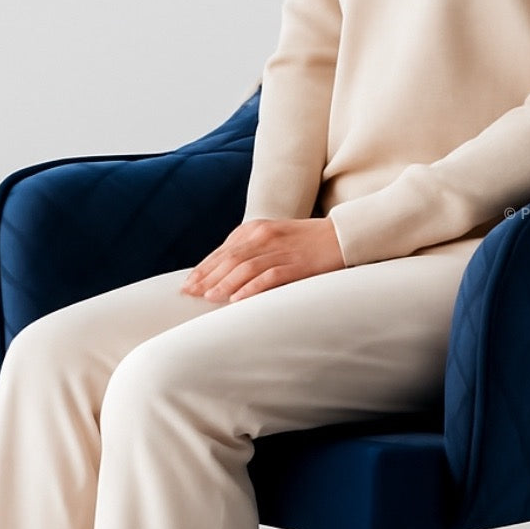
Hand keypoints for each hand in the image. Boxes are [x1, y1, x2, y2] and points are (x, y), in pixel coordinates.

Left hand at [180, 215, 344, 301]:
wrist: (342, 236)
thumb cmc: (306, 242)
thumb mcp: (273, 239)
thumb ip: (250, 251)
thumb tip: (224, 274)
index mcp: (256, 229)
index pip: (223, 250)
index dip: (203, 267)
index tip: (187, 284)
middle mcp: (264, 236)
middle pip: (229, 258)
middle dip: (207, 276)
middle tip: (189, 293)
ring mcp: (281, 250)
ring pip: (245, 267)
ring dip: (224, 283)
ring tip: (208, 297)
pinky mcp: (296, 264)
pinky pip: (269, 277)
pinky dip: (251, 288)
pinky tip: (238, 299)